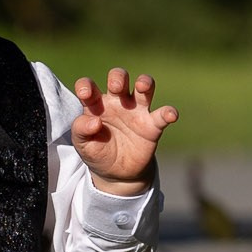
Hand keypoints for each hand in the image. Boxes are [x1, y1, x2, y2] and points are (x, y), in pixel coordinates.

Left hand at [71, 68, 175, 189]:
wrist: (116, 174)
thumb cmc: (97, 152)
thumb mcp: (82, 145)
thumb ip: (80, 130)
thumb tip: (94, 121)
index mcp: (96, 105)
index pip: (88, 86)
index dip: (86, 85)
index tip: (85, 94)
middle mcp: (117, 102)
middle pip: (119, 78)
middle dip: (118, 77)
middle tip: (116, 87)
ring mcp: (136, 112)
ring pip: (144, 88)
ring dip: (145, 82)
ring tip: (142, 86)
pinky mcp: (152, 126)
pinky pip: (162, 115)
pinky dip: (168, 112)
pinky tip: (170, 114)